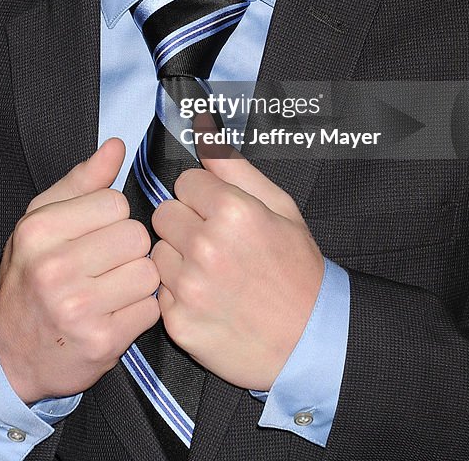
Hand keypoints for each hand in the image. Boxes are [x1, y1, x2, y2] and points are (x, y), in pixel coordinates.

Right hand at [0, 138, 159, 402]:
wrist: (12, 353)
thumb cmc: (32, 277)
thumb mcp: (43, 221)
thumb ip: (82, 181)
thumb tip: (116, 146)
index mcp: (39, 230)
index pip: (115, 202)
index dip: (112, 217)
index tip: (94, 234)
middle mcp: (54, 269)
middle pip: (136, 236)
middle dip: (128, 249)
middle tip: (104, 265)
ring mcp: (77, 308)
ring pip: (149, 272)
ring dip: (137, 281)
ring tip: (110, 288)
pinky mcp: (101, 341)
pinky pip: (151, 309)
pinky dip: (139, 311)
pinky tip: (114, 314)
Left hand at [150, 145, 323, 390]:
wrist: (310, 341)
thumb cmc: (298, 271)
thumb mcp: (281, 207)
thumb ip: (235, 167)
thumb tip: (203, 128)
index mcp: (233, 212)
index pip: (185, 182)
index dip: (203, 196)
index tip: (221, 213)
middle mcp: (206, 246)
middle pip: (164, 213)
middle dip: (186, 224)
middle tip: (217, 244)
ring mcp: (190, 287)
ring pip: (158, 251)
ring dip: (179, 258)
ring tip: (213, 274)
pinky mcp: (178, 322)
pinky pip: (159, 290)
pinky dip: (178, 294)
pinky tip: (208, 299)